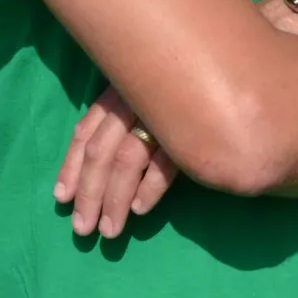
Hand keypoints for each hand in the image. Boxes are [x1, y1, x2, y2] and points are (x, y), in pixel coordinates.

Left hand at [53, 83, 177, 238]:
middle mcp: (137, 98)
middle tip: (82, 229)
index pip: (86, 130)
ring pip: (127, 159)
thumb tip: (98, 160)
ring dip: (115, 200)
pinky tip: (142, 210)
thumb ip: (128, 116)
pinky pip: (166, 161)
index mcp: (122, 89)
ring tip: (111, 231)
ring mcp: (163, 112)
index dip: (71, 165)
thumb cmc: (190, 81)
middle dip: (89, 192)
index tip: (61, 198)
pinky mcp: (192, 127)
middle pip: (102, 150)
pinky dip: (151, 187)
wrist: (236, 67)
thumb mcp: (150, 93)